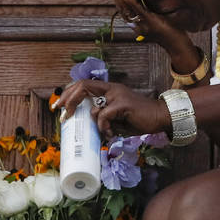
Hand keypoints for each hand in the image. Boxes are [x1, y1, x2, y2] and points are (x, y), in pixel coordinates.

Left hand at [52, 79, 169, 137]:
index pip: (82, 85)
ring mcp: (117, 95)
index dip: (68, 94)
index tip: (59, 107)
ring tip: (104, 133)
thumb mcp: (116, 119)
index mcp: (108, 90)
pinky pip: (104, 116)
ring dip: (94, 124)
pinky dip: (104, 127)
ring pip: (94, 107)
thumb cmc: (138, 119)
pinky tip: (110, 134)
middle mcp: (111, 89)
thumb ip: (103, 118)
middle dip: (68, 100)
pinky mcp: (123, 104)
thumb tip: (88, 128)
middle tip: (63, 115)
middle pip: (82, 86)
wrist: (160, 117)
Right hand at [111, 0, 193, 57]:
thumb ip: (147, 10)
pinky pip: (139, 12)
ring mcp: (142, 23)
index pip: (122, 7)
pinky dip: (131, 4)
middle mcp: (136, 24)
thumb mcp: (155, 18)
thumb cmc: (168, 31)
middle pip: (120, 7)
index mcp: (135, 23)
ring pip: (126, 9)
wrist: (176, 44)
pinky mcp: (150, 22)